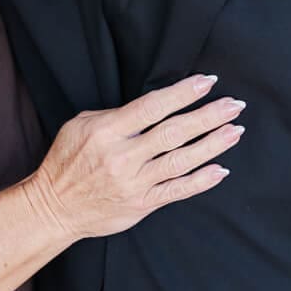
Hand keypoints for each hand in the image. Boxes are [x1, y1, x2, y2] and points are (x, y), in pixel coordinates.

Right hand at [28, 75, 243, 241]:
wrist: (54, 208)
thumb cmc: (67, 161)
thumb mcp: (80, 126)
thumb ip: (115, 115)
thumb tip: (153, 107)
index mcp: (107, 131)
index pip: (153, 107)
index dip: (183, 93)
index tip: (208, 82)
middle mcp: (123, 157)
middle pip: (174, 132)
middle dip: (208, 116)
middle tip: (234, 105)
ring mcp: (134, 183)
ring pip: (181, 161)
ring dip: (212, 145)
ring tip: (235, 131)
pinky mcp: (142, 204)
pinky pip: (177, 191)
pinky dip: (201, 181)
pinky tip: (220, 169)